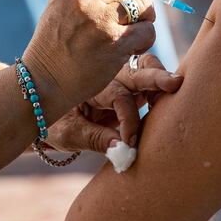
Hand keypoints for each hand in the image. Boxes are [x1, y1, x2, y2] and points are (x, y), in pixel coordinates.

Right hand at [22, 0, 156, 118]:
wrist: (44, 82)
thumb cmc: (54, 46)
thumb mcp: (59, 8)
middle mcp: (84, 1)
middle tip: (141, 14)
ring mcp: (99, 22)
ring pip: (142, 6)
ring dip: (145, 19)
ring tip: (135, 32)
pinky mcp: (114, 45)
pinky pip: (146, 32)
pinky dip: (146, 40)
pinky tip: (134, 49)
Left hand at [47, 54, 183, 152]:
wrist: (44, 115)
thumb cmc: (54, 124)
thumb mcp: (69, 134)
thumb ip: (96, 140)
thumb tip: (122, 150)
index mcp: (91, 85)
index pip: (120, 97)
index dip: (129, 121)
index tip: (129, 144)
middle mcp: (108, 78)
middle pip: (137, 70)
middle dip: (157, 76)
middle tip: (176, 82)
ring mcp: (120, 82)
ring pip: (145, 70)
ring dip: (160, 79)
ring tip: (173, 90)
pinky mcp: (129, 91)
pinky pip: (148, 86)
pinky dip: (160, 90)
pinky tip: (166, 103)